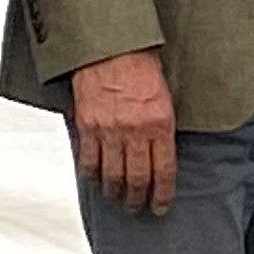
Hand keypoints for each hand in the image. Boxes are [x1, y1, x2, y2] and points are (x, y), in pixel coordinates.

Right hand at [70, 48, 178, 217]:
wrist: (111, 45)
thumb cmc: (141, 64)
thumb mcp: (166, 96)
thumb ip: (163, 127)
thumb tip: (160, 155)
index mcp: (160, 124)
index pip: (164, 172)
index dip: (162, 195)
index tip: (161, 206)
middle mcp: (135, 131)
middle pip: (137, 180)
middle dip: (137, 200)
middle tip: (137, 208)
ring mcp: (109, 130)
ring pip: (111, 176)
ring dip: (114, 193)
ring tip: (117, 199)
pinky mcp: (87, 126)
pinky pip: (88, 160)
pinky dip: (92, 174)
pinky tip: (96, 179)